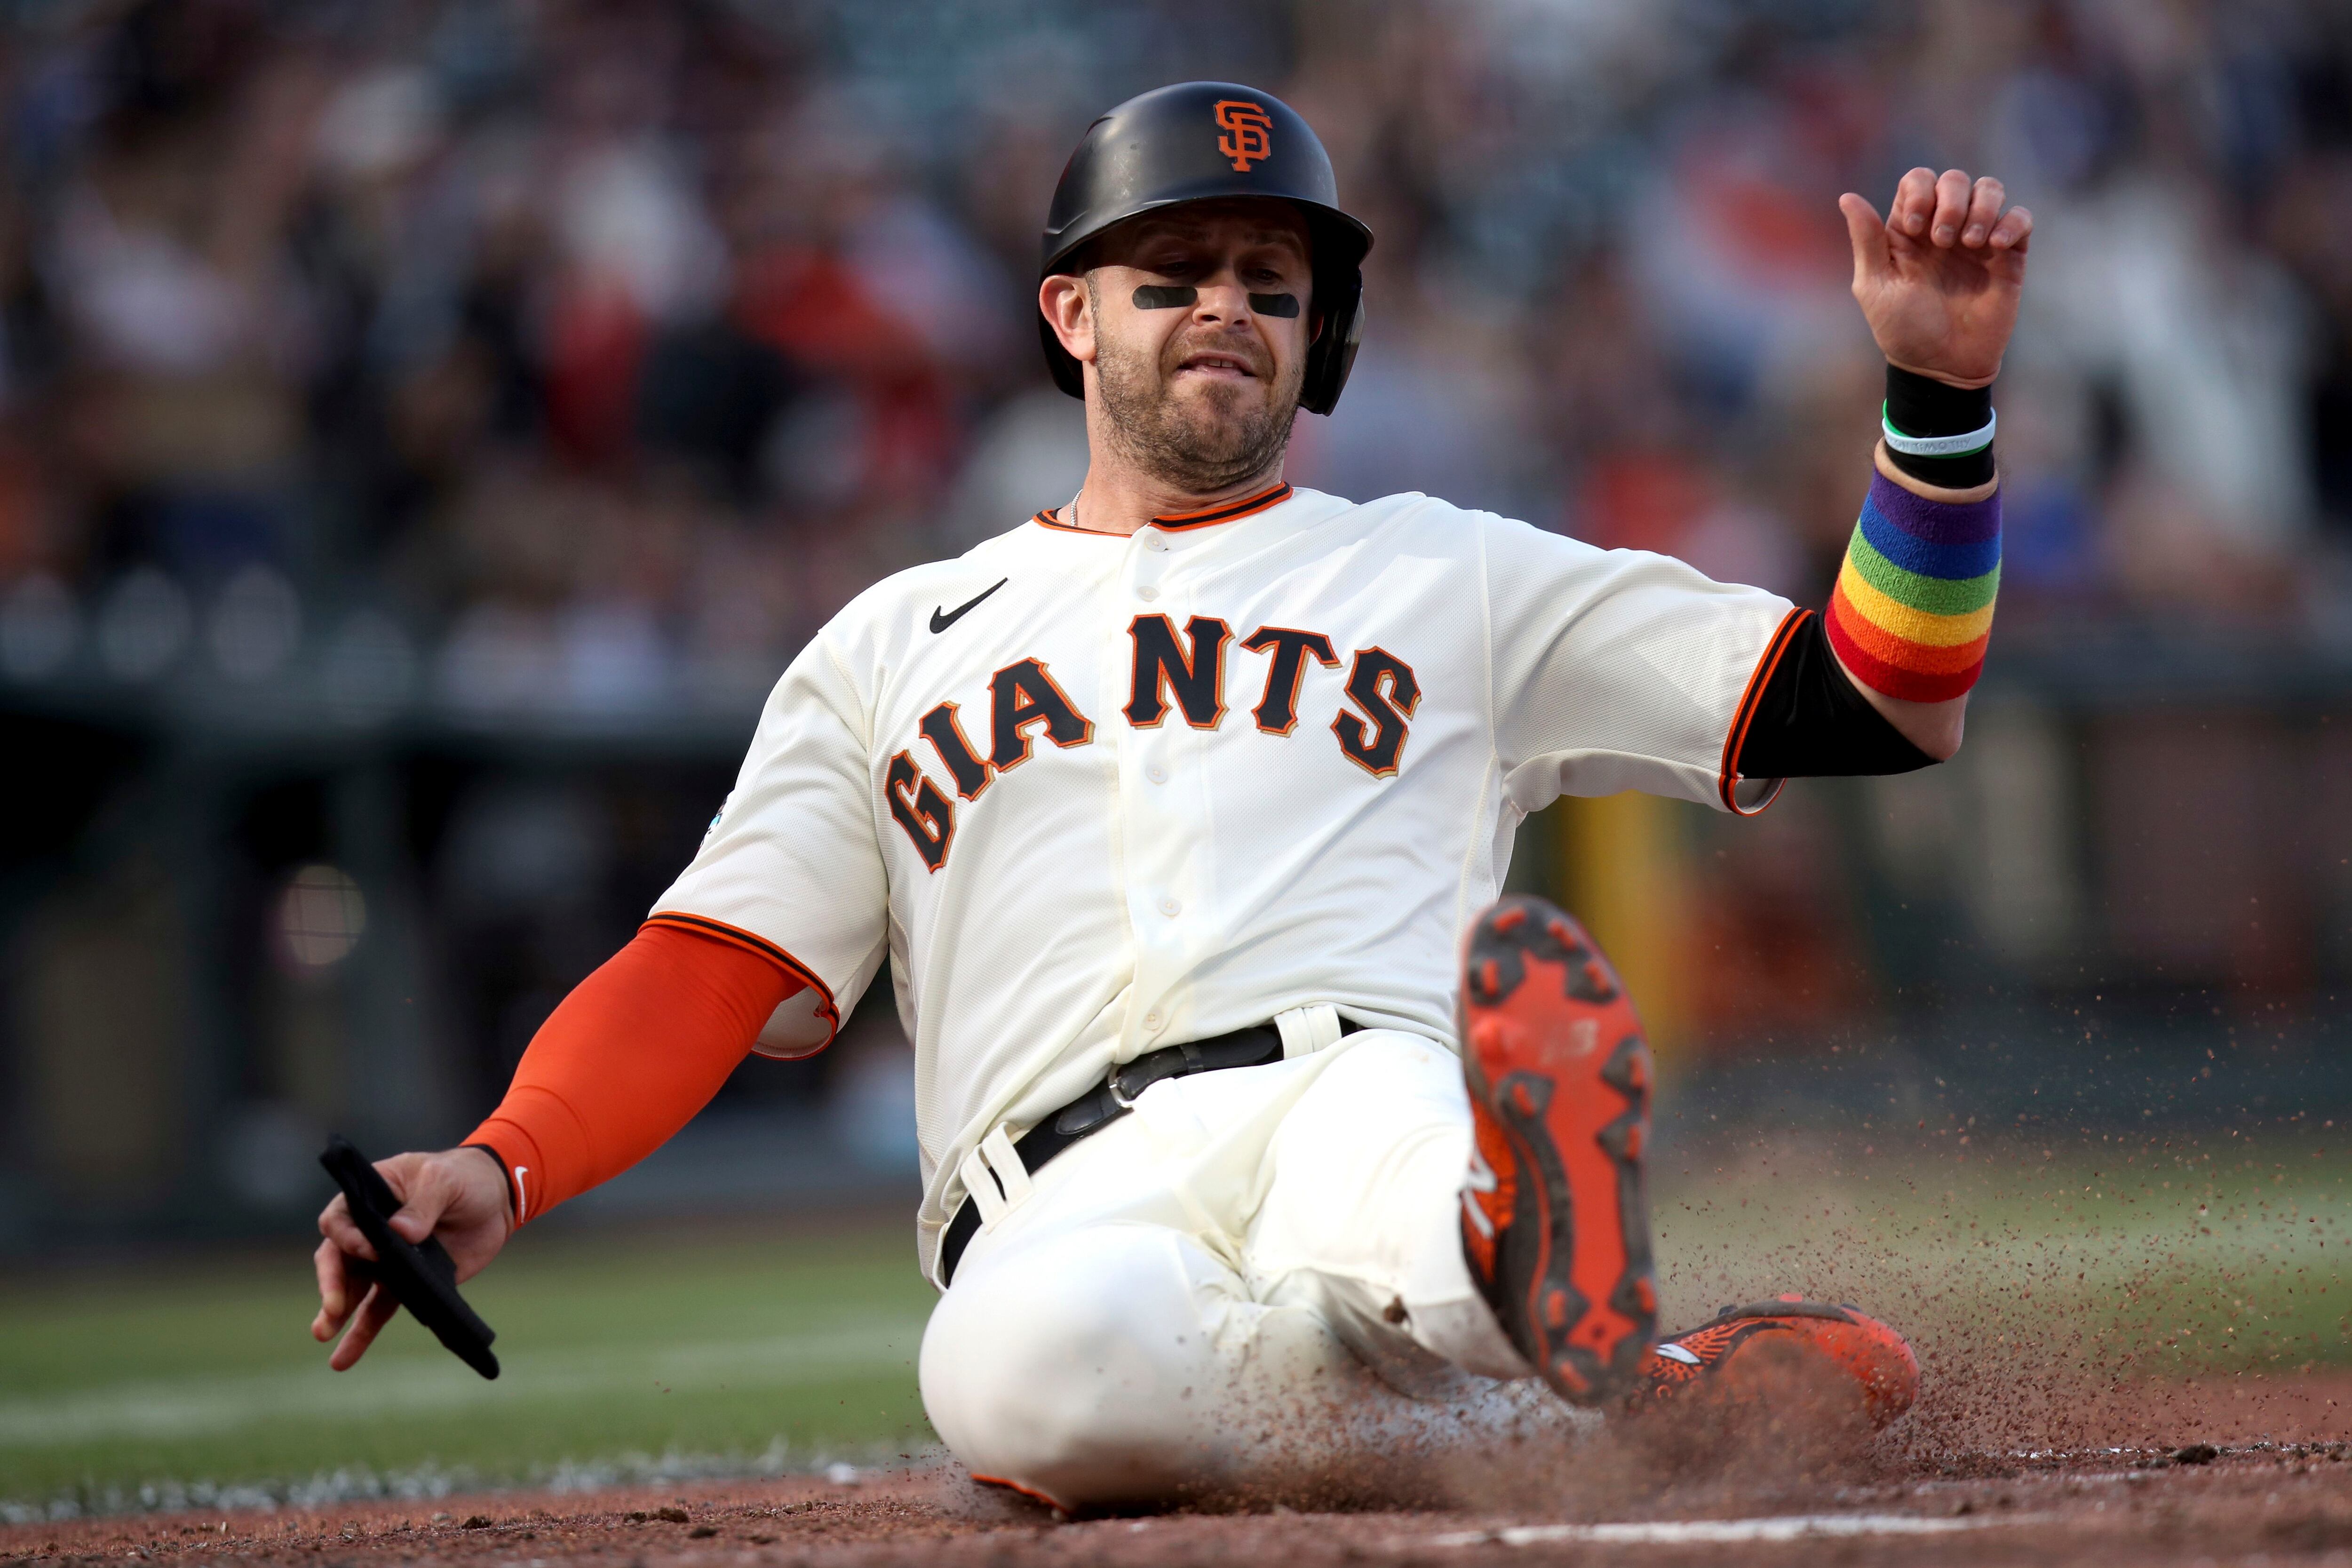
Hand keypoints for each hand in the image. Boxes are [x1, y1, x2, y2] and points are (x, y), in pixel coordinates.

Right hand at [311, 1146, 511, 1369]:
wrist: (494, 1201)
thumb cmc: (463, 1178)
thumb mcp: (444, 1180)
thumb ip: (424, 1203)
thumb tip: (401, 1232)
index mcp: (370, 1198)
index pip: (340, 1219)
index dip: (347, 1237)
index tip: (368, 1250)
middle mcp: (368, 1232)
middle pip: (337, 1259)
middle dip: (331, 1284)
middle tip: (333, 1308)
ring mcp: (385, 1261)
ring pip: (352, 1290)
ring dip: (335, 1314)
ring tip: (323, 1335)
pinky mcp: (405, 1284)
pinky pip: (376, 1312)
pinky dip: (361, 1334)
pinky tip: (344, 1358)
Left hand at [1840, 168, 2031, 388]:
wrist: (1941, 367)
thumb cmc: (1902, 330)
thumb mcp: (1875, 286)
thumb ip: (1866, 240)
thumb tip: (1847, 197)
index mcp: (1910, 229)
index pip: (1919, 180)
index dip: (1919, 191)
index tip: (1913, 225)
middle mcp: (1945, 227)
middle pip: (1956, 180)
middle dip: (1950, 200)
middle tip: (1942, 241)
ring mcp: (1978, 240)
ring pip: (1990, 189)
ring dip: (1982, 207)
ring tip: (1970, 243)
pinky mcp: (2008, 257)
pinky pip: (2021, 218)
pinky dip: (2012, 223)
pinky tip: (1995, 247)